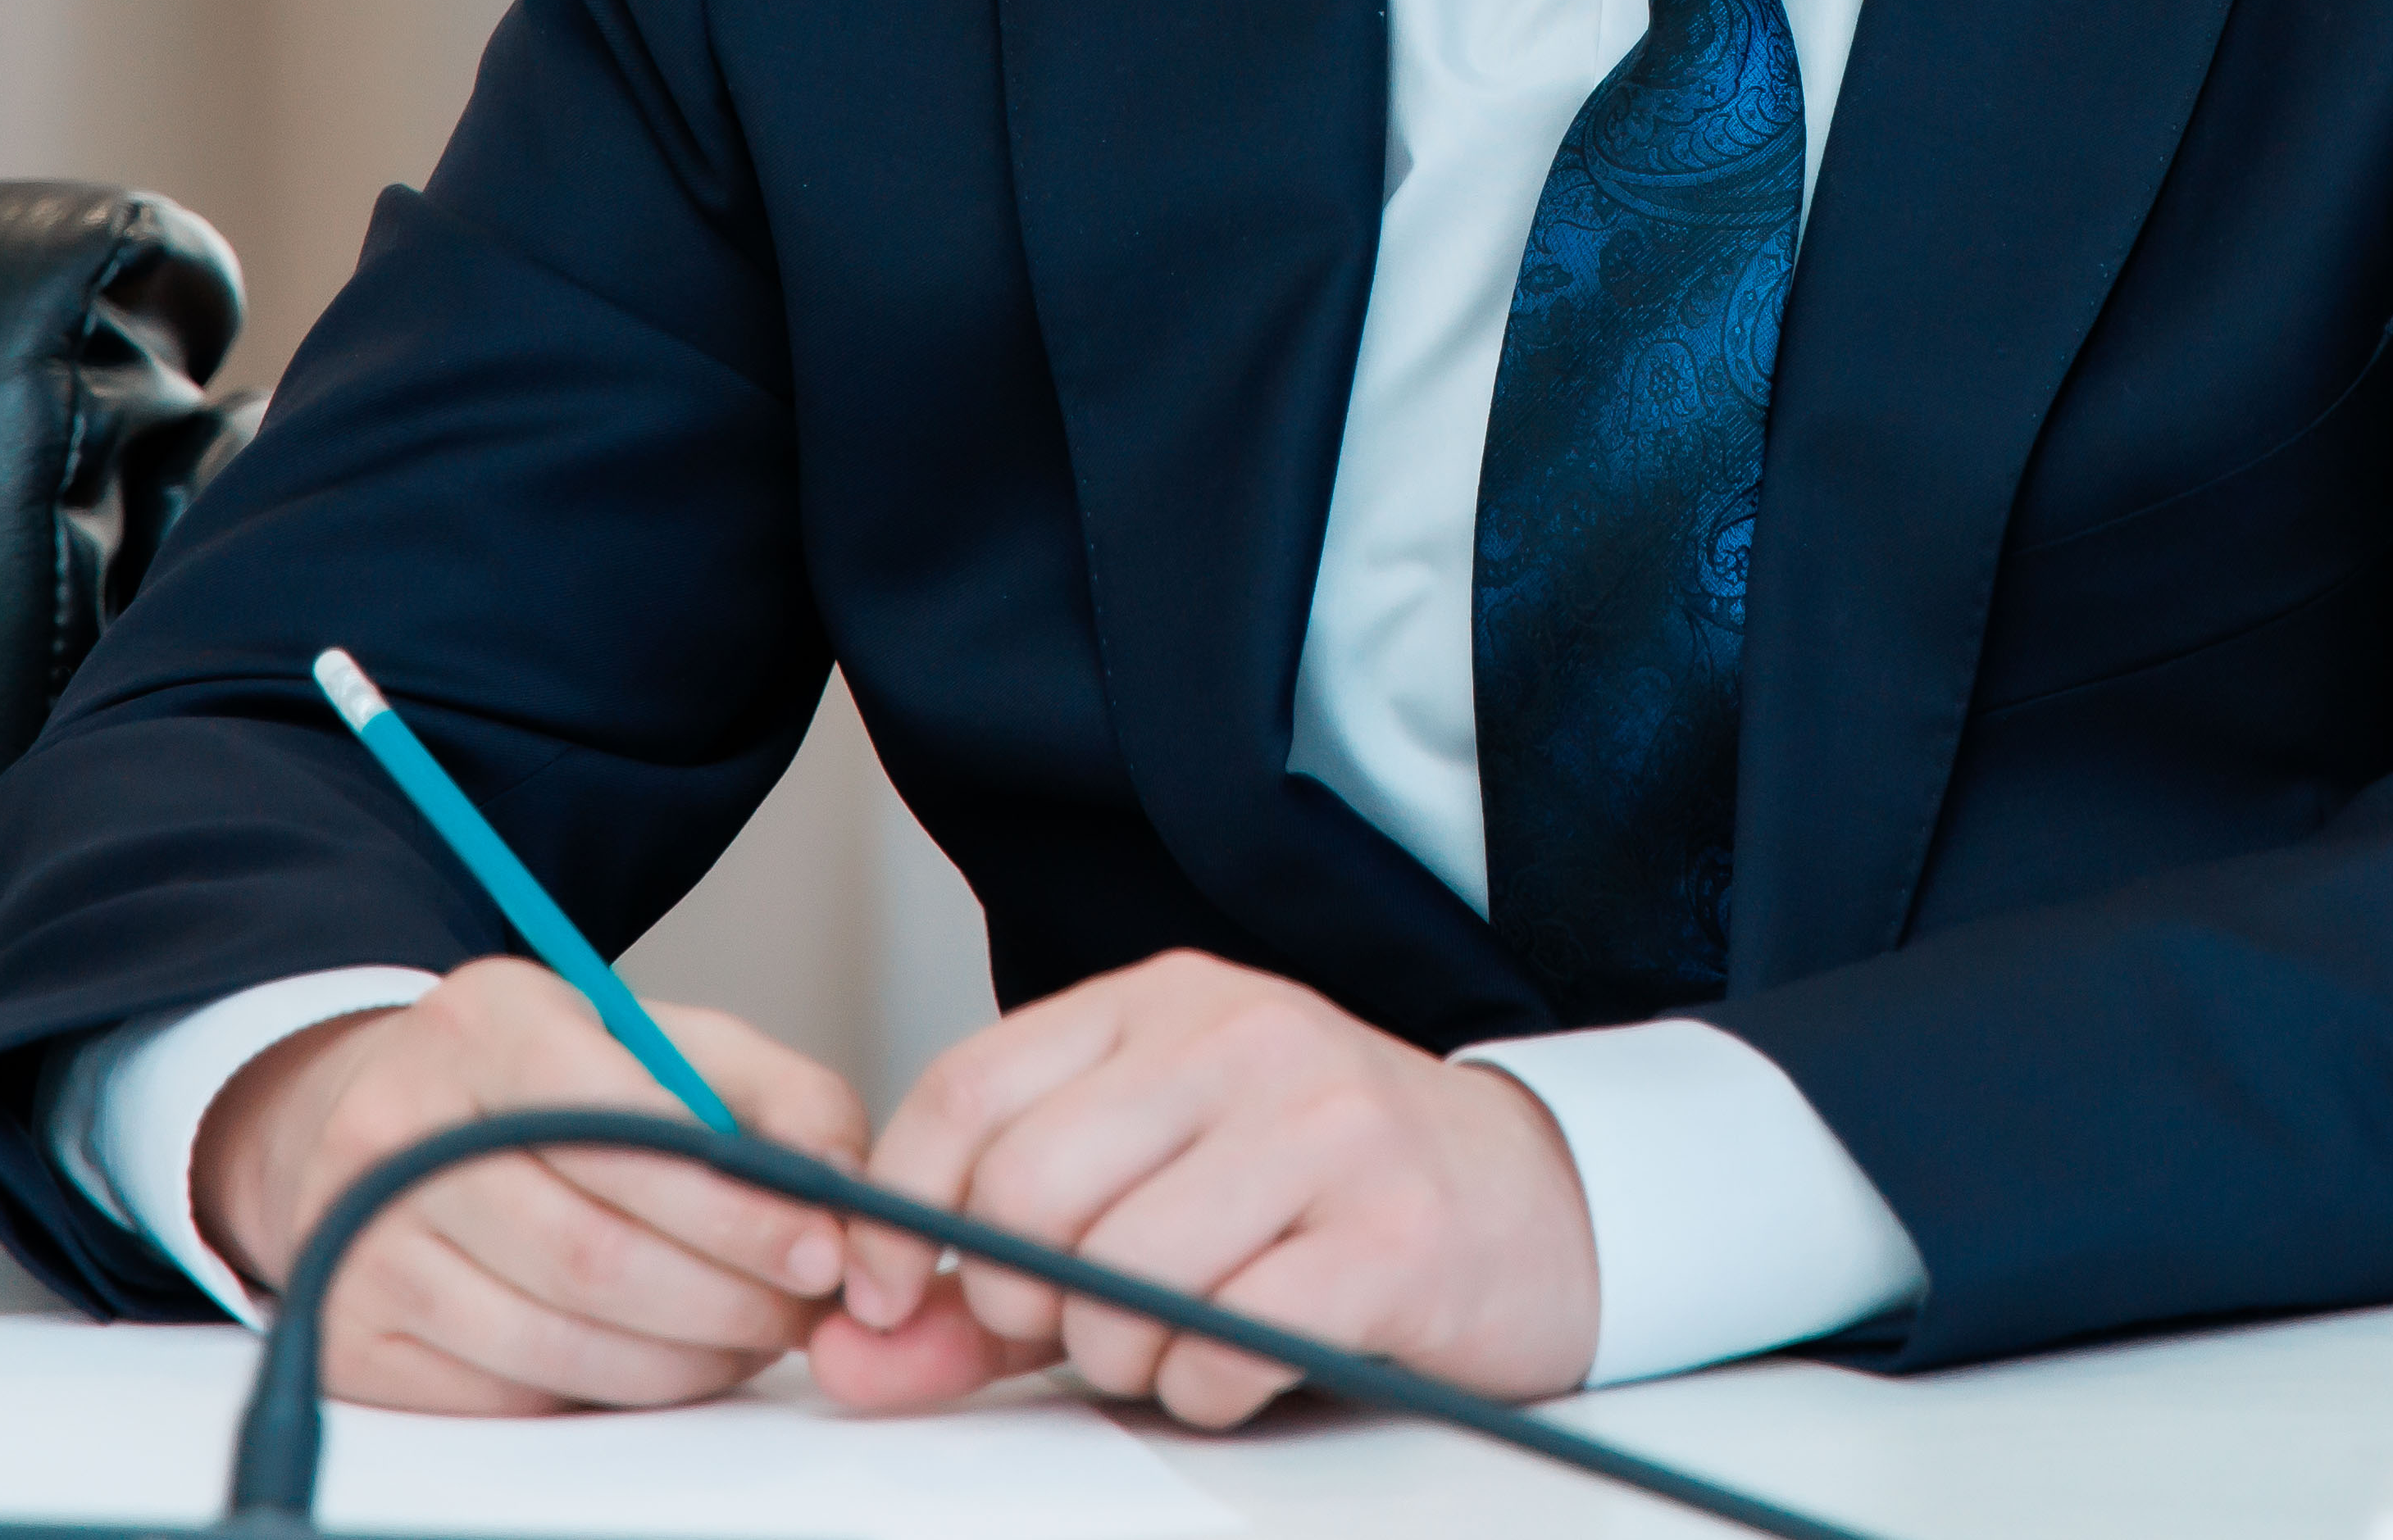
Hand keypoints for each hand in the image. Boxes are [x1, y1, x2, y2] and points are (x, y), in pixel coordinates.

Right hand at [190, 959, 869, 1413]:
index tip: (821, 1249)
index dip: (734, 1208)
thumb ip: (780, 1098)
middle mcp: (399, 1127)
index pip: (620, 1128)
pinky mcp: (352, 1336)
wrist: (389, 1117)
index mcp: (485, 1024)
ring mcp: (362, 1238)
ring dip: (685, 1361)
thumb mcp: (667, 1044)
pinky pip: (511, 1395)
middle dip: (727, 1299)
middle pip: (593, 1254)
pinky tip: (664, 1359)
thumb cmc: (553, 1084)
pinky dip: (612, 1394)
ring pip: (559, 1339)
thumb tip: (847, 1194)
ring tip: (749, 1337)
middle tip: (803, 1313)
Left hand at [808, 950, 1594, 1426]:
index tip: (886, 1294)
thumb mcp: (1151, 1192)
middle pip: (1030, 1192)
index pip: (969, 1090)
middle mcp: (1242, 1040)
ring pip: (1123, 1281)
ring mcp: (1325, 1128)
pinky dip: (1208, 1386)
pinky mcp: (1391, 1232)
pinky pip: (1227, 1344)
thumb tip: (857, 1354)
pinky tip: (1247, 1358)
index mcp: (1165, 1005)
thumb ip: (993, 1279)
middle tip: (1072, 1325)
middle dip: (1020, 1301)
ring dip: (1123, 1357)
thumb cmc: (1324, 1190)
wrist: (1536, 1201)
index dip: (898, 1209)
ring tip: (1178, 1339)